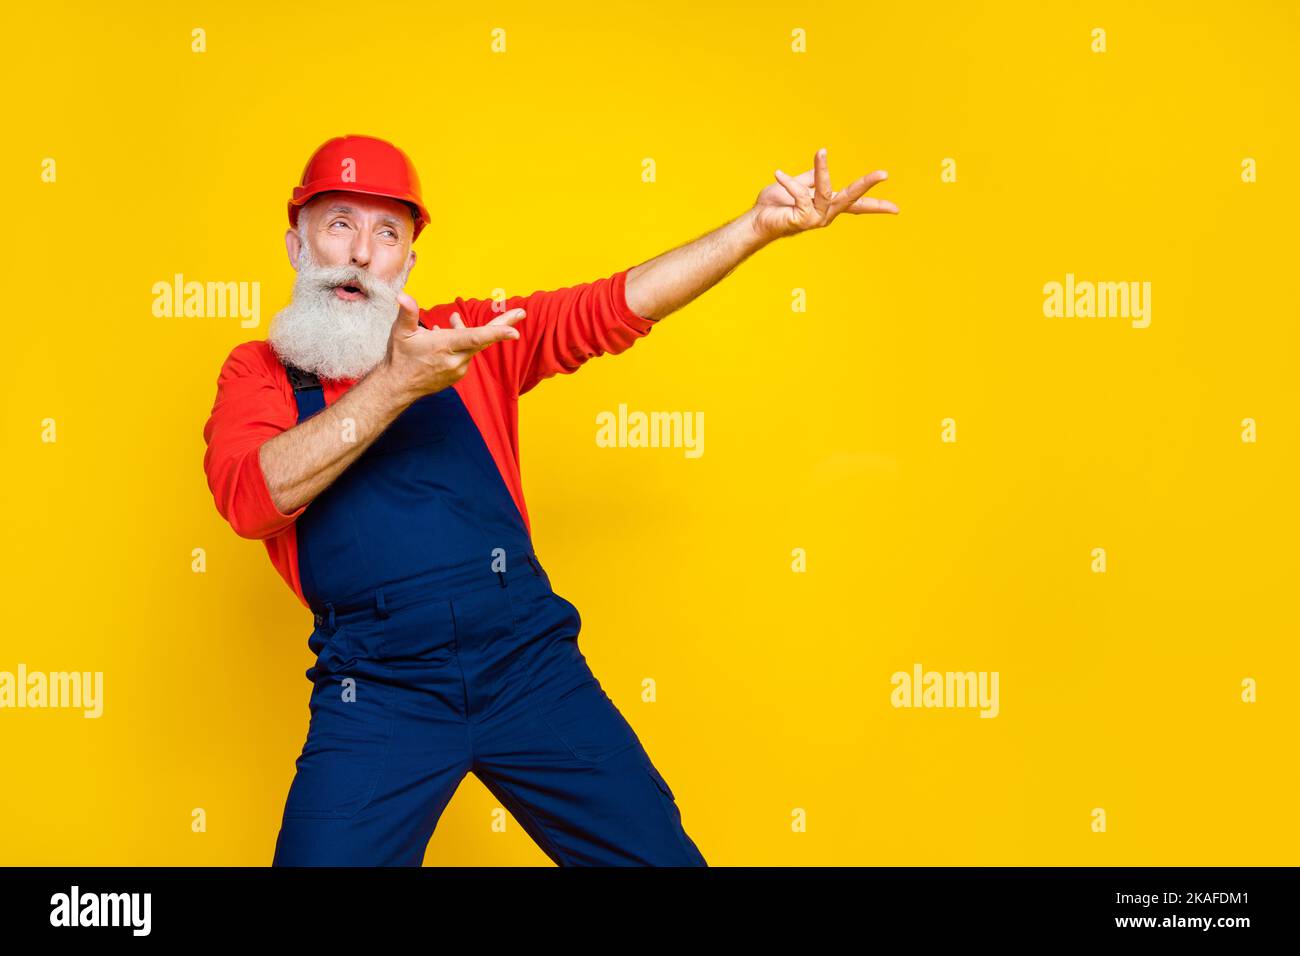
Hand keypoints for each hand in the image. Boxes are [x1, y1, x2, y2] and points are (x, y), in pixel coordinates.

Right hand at [380, 292, 525, 401]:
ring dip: (466, 331)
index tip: (514, 331)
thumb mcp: (400, 332)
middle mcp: (456, 359)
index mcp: (445, 346)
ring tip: (453, 319)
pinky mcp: (458, 374)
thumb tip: (403, 296)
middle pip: (484, 340)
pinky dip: (462, 342)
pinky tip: (446, 335)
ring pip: (472, 345)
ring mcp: (459, 369)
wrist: (398, 387)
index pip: (476, 338)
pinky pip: (466, 354)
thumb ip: (407, 313)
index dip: (496, 333)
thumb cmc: (399, 357)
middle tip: (521, 312)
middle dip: (503, 325)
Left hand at [751, 147, 897, 241]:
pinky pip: (800, 194)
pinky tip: (779, 174)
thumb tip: (819, 168)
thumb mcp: (796, 186)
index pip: (856, 204)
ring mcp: (814, 218)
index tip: (897, 209)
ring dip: (822, 171)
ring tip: (821, 152)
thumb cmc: (774, 206)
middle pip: (851, 198)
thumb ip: (809, 179)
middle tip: (884, 173)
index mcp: (827, 205)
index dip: (876, 205)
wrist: (756, 221)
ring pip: (826, 192)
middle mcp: (825, 214)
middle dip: (866, 185)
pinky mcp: (801, 219)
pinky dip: (790, 182)